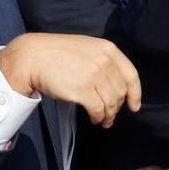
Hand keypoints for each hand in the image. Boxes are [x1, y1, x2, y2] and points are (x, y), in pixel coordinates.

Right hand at [0, 33, 140, 126]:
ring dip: (109, 115)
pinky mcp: (83, 90)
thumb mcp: (87, 48)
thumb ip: (104, 61)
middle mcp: (104, 61)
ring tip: (104, 121)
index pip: (131, 75)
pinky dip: (99, 118)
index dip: (135, 94)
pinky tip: (95, 119)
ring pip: (111, 103)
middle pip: (120, 92)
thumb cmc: (58, 54)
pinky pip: (99, 110)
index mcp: (108, 50)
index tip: (134, 106)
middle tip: (111, 116)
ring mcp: (94, 75)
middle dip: (117, 107)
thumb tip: (116, 85)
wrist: (32, 57)